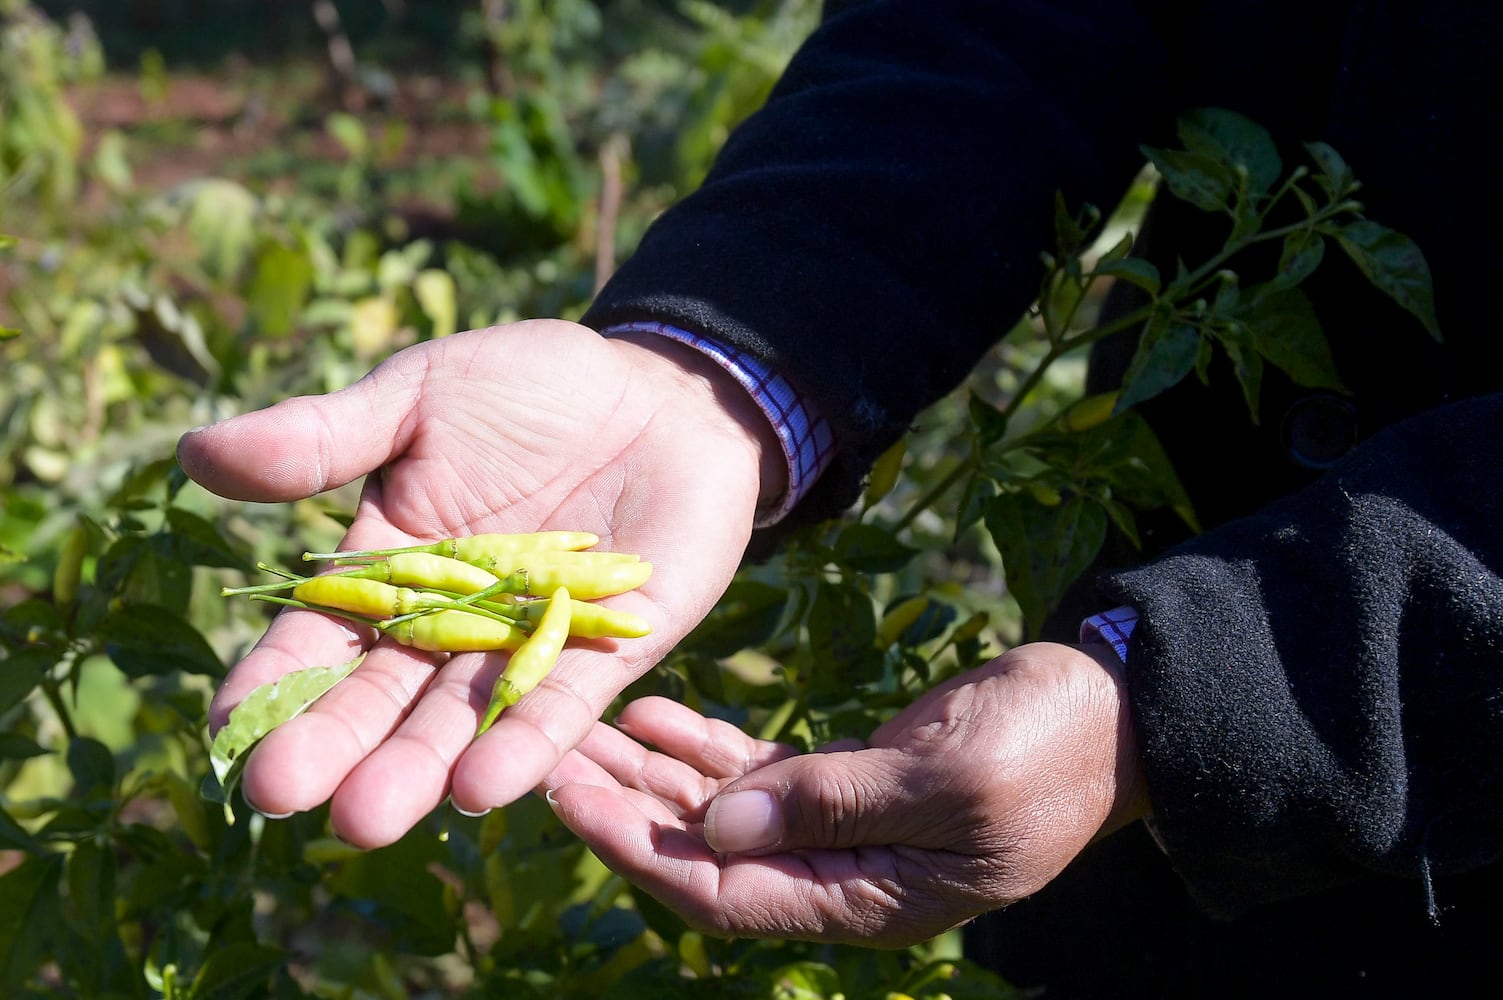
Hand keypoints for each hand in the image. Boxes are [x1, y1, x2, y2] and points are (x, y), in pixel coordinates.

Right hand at [178, 320, 779, 846]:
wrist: (661, 391)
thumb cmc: (533, 388)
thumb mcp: (419, 398)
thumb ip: (324, 437)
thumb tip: (193, 453)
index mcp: (393, 569)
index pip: (322, 639)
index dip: (277, 684)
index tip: (228, 734)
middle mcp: (454, 625)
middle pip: (386, 696)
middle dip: (337, 746)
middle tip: (285, 796)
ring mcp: (530, 643)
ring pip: (466, 718)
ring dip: (420, 766)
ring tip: (369, 819)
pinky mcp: (610, 650)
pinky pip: (563, 704)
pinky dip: (526, 743)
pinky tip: (483, 788)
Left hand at [545, 642, 1148, 946]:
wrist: (1107, 707)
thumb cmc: (1045, 749)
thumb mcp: (948, 780)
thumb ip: (833, 804)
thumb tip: (720, 827)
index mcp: (866, 899)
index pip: (723, 891)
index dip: (635, 848)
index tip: (562, 795)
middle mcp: (840, 875)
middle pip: (704, 851)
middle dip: (622, 805)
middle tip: (542, 754)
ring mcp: (842, 827)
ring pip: (720, 808)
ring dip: (650, 770)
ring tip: (582, 723)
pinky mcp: (848, 779)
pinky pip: (756, 771)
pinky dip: (702, 743)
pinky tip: (653, 710)